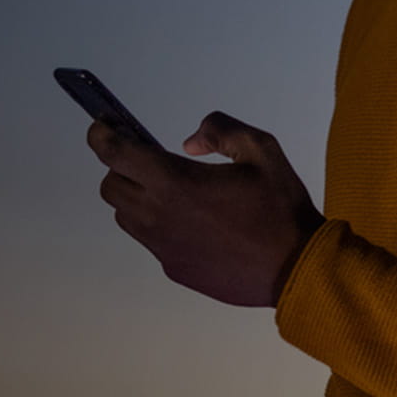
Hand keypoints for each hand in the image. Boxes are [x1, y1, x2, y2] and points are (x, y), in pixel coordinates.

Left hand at [90, 113, 324, 306]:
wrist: (295, 269)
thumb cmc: (280, 209)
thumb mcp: (261, 149)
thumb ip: (220, 130)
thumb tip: (190, 141)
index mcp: (175, 181)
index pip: (114, 153)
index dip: (100, 135)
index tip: (102, 127)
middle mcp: (159, 215)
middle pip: (110, 186)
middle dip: (120, 167)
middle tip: (147, 160)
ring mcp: (163, 246)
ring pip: (124, 216)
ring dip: (135, 198)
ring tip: (169, 192)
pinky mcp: (173, 268)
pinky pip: (149, 240)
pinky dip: (157, 225)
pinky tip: (191, 221)